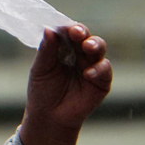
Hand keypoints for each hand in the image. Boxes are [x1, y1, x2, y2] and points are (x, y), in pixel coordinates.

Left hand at [20, 24, 111, 144]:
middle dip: (82, 33)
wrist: (49, 117)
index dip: (67, 28)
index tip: (64, 27)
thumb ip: (45, 51)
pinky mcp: (102, 81)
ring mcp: (92, 65)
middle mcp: (80, 54)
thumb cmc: (42, 91)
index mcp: (64, 48)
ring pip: (98, 48)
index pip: (68, 33)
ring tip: (87, 47)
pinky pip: (104, 69)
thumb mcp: (40, 70)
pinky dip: (98, 69)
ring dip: (94, 45)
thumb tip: (48, 29)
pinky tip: (88, 73)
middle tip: (77, 33)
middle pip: (85, 37)